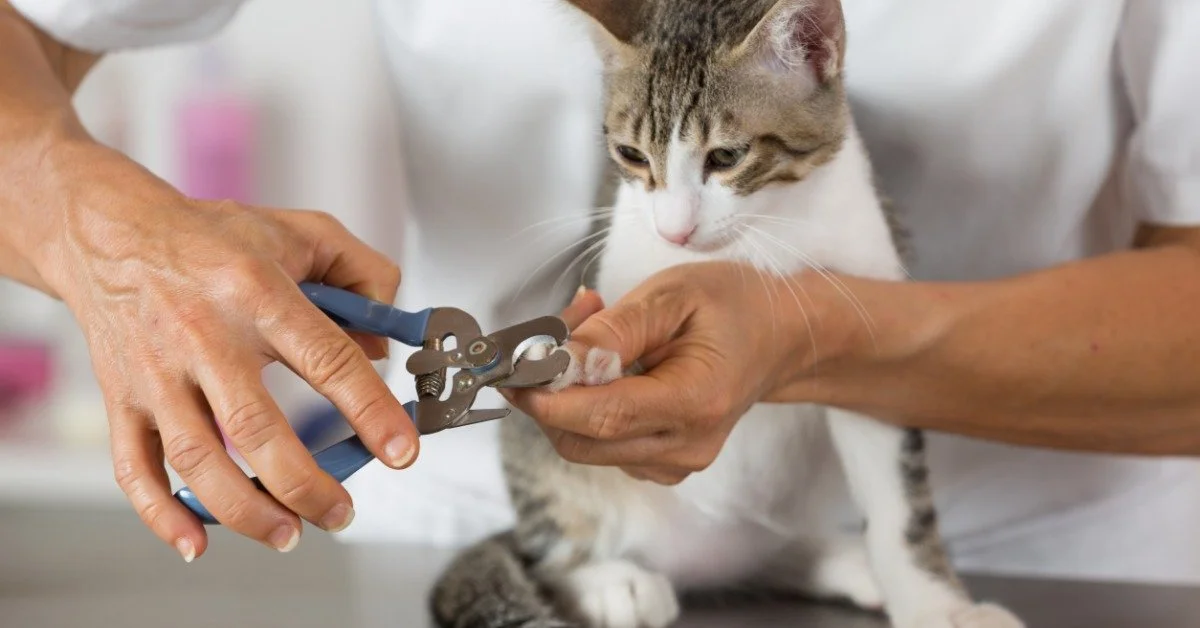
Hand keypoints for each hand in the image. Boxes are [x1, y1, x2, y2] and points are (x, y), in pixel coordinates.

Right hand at [38, 142, 417, 560]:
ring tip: (289, 533)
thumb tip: (385, 347)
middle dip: (305, 483)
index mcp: (256, 291)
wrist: (111, 233)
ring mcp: (157, 371)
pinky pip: (134, 466)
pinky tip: (197, 540)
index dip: (370, 411)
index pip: (327, 359)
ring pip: (198, 457)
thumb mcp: (305, 232)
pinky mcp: (121, 396)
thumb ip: (364, 277)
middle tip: (340, 512)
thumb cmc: (213, 238)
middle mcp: (203, 334)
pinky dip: (163, 512)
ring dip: (246, 508)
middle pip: (256, 426)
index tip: (400, 451)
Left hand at [507, 262, 826, 484]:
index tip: (512, 369)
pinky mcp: (664, 462)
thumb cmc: (734, 306)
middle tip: (550, 335)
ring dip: (568, 396)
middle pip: (583, 442)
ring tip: (591, 333)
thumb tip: (557, 360)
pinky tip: (608, 364)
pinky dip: (588, 407)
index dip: (547, 398)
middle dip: (549, 394)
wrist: (780, 336)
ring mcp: (676, 462)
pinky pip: (604, 444)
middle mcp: (687, 445)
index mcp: (695, 402)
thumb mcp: (674, 294)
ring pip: (587, 445)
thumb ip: (614, 330)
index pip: (603, 417)